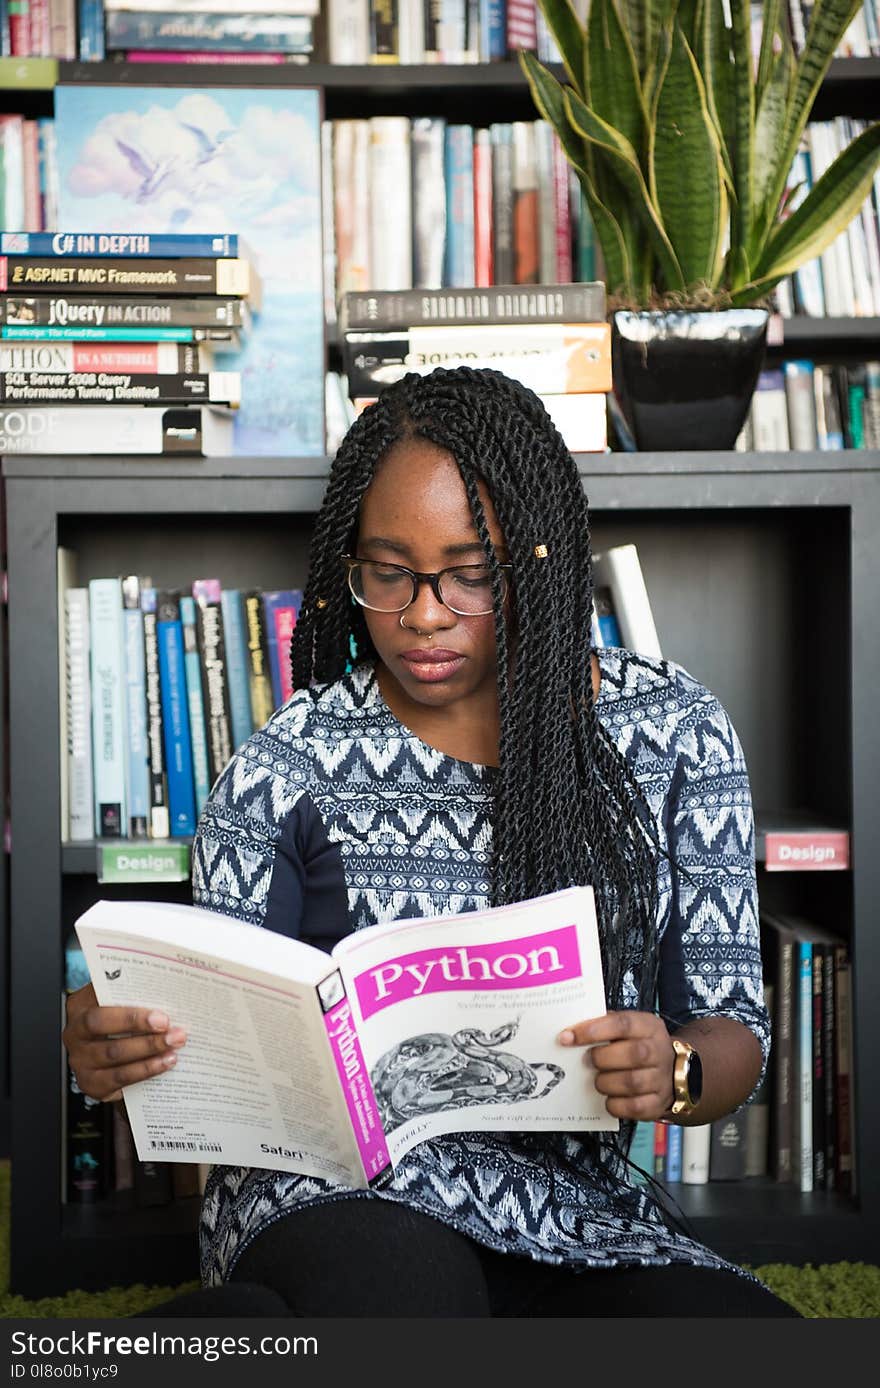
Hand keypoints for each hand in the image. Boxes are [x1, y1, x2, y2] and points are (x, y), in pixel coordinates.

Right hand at [62, 983, 185, 1101]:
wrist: (107, 1048)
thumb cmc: (116, 1017)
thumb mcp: (119, 1000)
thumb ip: (135, 994)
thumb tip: (168, 993)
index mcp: (80, 1008)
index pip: (102, 1010)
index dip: (131, 1016)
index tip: (161, 1017)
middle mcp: (75, 1035)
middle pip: (110, 1039)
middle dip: (146, 1038)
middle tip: (174, 1034)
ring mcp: (81, 1062)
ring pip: (115, 1058)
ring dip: (149, 1053)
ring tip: (173, 1048)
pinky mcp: (91, 1083)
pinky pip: (120, 1079)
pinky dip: (144, 1071)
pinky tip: (163, 1063)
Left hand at [558, 1011, 673, 1120]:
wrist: (675, 1070)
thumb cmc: (641, 1045)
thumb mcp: (630, 1027)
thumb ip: (604, 1025)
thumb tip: (572, 1032)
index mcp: (649, 1027)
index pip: (622, 1024)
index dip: (592, 1030)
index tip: (568, 1037)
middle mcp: (659, 1051)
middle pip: (632, 1054)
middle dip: (601, 1058)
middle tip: (588, 1060)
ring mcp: (661, 1079)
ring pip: (632, 1083)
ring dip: (606, 1082)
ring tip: (598, 1079)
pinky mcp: (657, 1103)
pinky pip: (635, 1108)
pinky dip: (615, 1104)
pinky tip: (609, 1097)